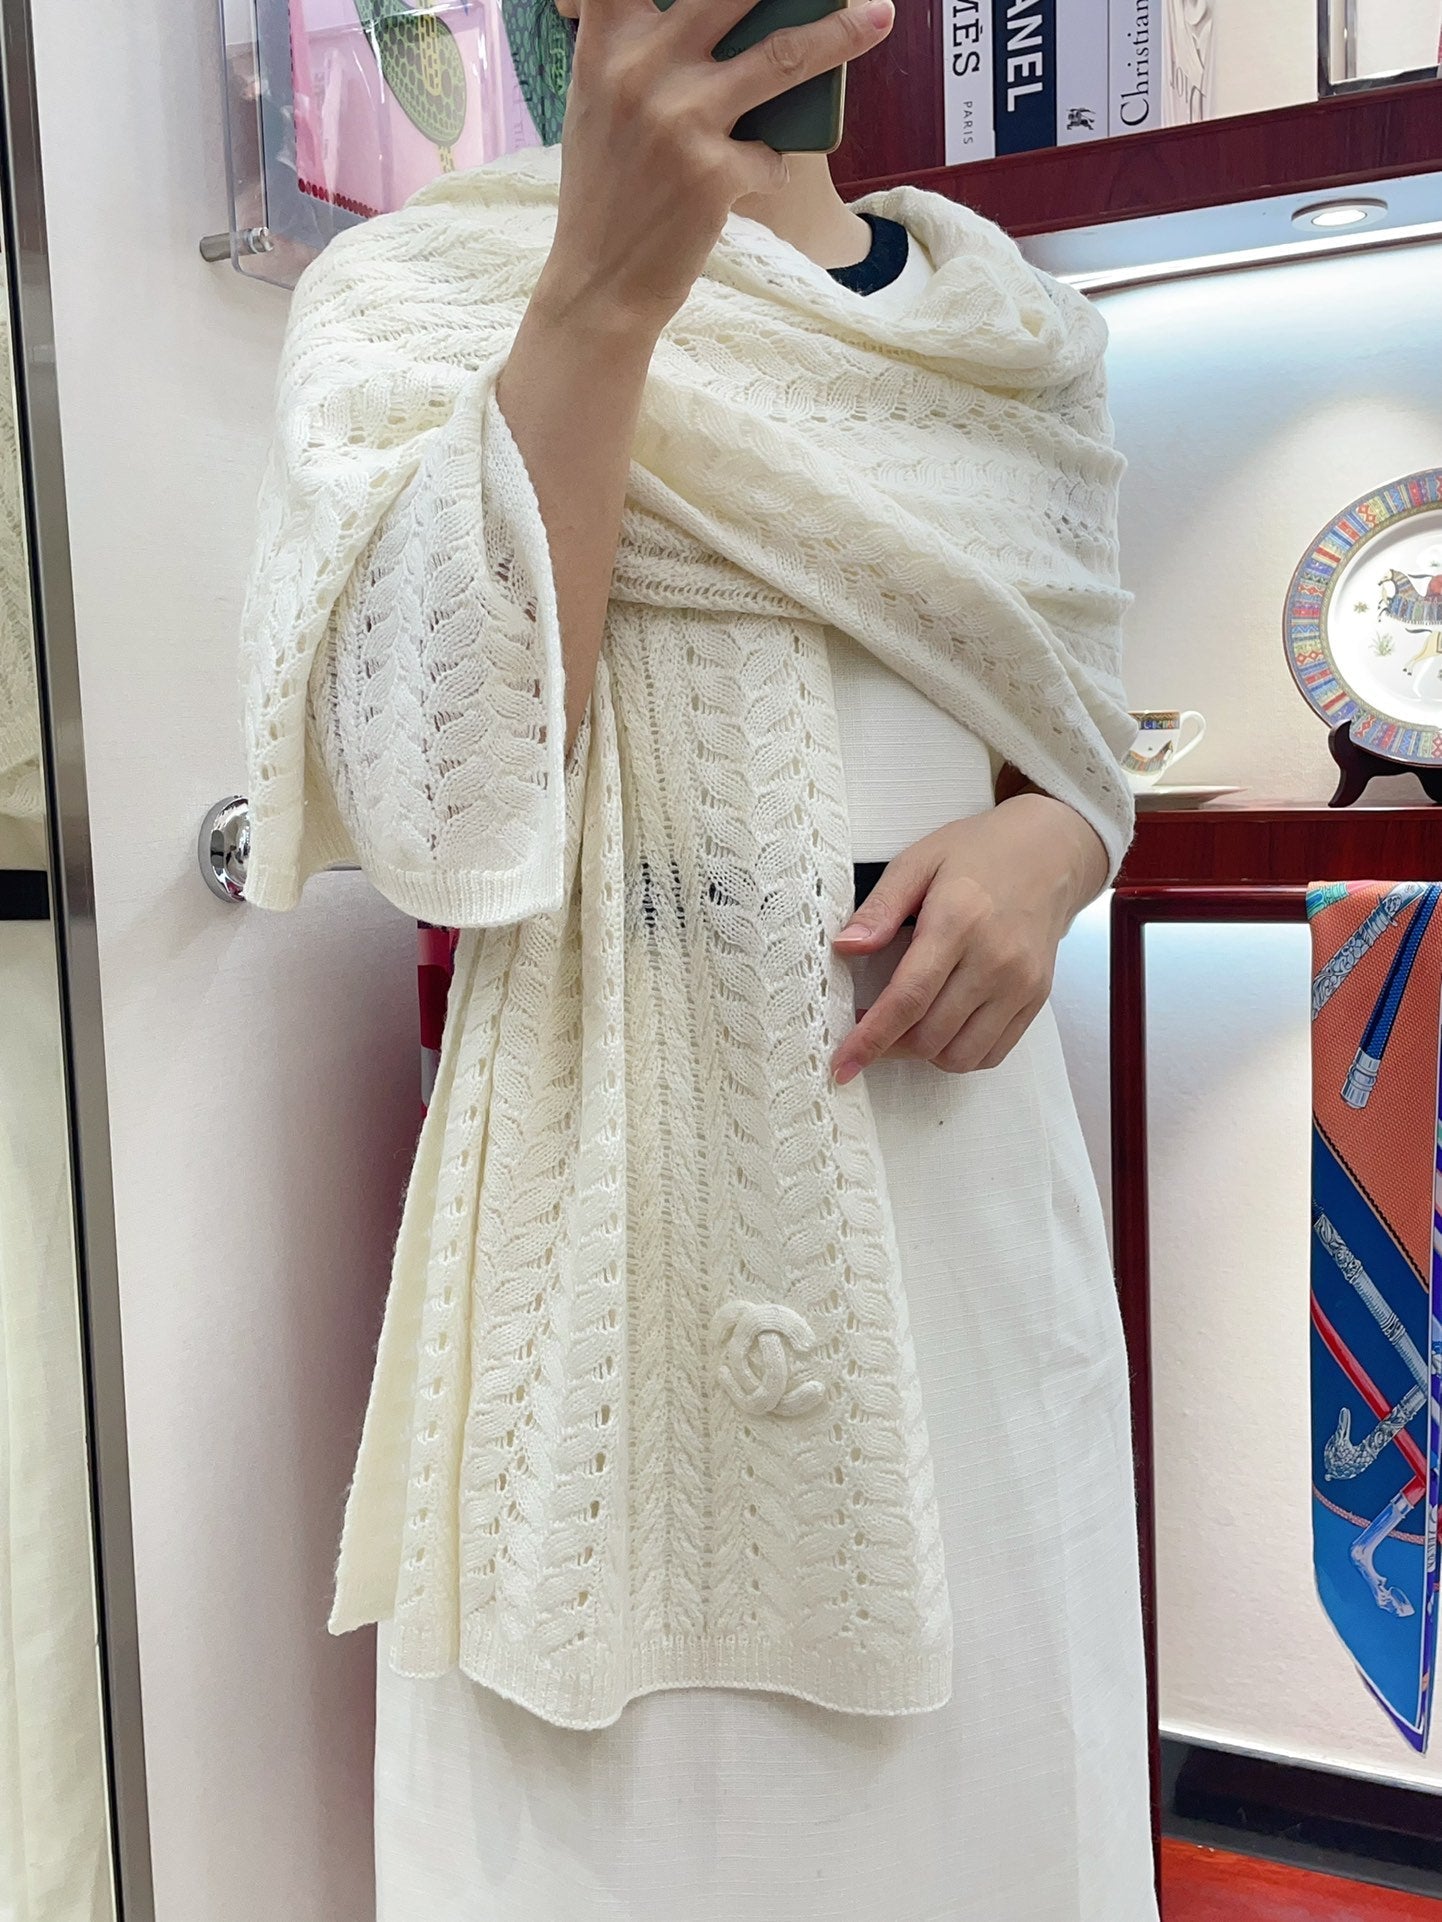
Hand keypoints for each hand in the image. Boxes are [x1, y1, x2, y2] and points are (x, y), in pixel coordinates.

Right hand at [541, 0, 894, 331]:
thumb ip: (631, 51)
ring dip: (839, 34)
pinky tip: (749, 182)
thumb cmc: (603, 192)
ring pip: (784, 56)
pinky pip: (772, 155)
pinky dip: (769, 167)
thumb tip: (697, 14)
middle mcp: (640, 71)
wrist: (598, 282)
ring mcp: (679, 119)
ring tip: (877, 18)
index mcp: (607, 46)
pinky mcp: (712, 173)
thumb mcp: (596, 104)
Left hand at [829, 794, 1108, 1081]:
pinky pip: (992, 1053)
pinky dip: (958, 1054)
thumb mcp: (919, 861)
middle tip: (869, 1025)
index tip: (843, 1064)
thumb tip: (845, 947)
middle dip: (889, 1045)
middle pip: (931, 1035)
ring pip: (960, 1055)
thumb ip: (880, 907)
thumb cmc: (979, 853)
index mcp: (958, 922)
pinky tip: (941, 1027)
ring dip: (923, 1053)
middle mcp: (995, 961)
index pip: (908, 998)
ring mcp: (1020, 985)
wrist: (1050, 852)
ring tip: (904, 1027)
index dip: (871, 1038)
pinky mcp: (1036, 999)